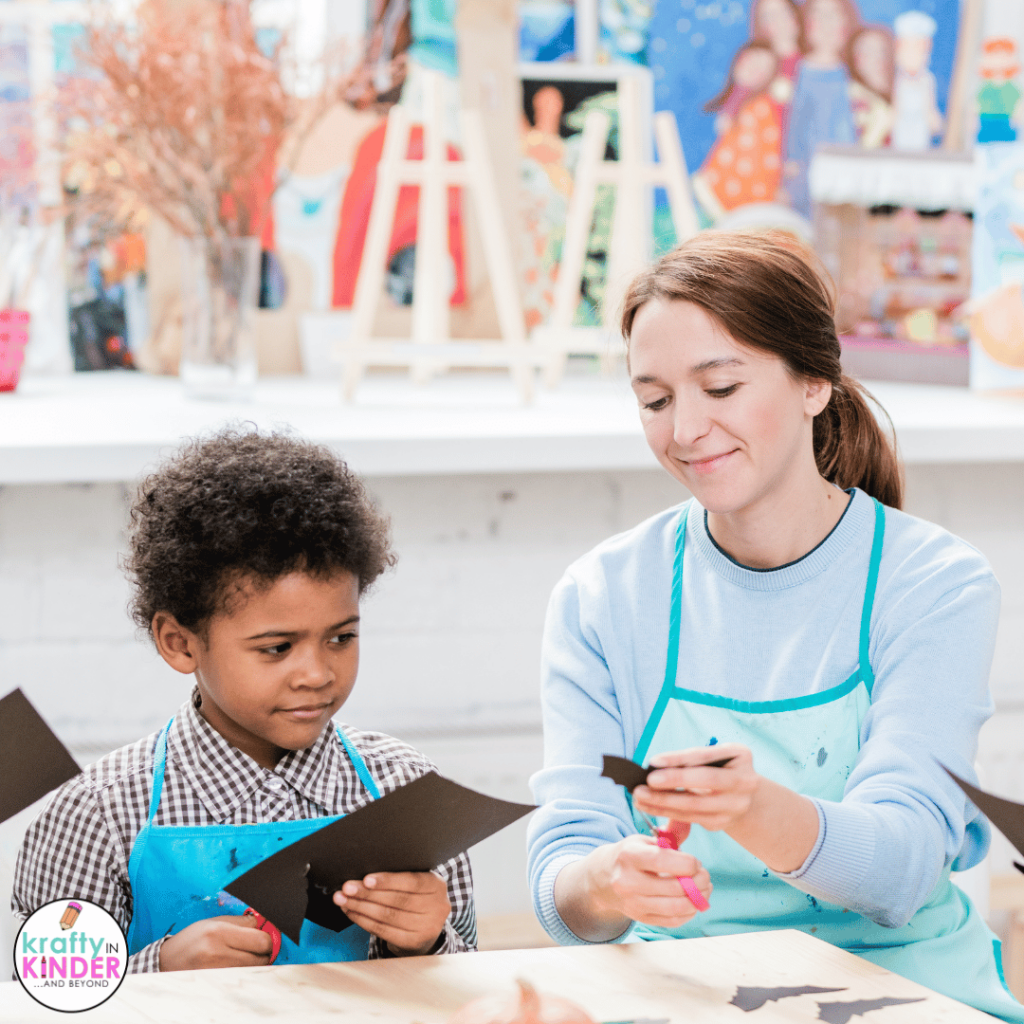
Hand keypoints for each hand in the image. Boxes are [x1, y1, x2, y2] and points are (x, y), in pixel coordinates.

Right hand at [159, 913, 272, 970]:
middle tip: (258, 946)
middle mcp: (218, 954)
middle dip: (265, 950)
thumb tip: (264, 923)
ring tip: (245, 954)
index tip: (266, 934)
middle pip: (262, 957)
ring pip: (254, 969)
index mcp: (219, 933)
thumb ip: (241, 922)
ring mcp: (217, 972)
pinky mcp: (216, 984)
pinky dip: (245, 971)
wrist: (166, 961)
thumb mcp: (214, 922)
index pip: (261, 939)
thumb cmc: (192, 939)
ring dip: (256, 962)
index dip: (268, 936)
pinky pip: (242, 978)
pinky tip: (236, 965)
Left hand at [333, 871, 449, 955]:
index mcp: (437, 885)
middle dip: (367, 893)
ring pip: (388, 916)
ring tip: (343, 900)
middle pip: (397, 900)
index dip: (388, 881)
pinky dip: (364, 921)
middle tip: (347, 888)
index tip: (366, 879)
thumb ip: (400, 878)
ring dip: (361, 907)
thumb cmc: (416, 897)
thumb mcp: (417, 884)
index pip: (411, 881)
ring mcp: (427, 927)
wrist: (426, 928)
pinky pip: (384, 931)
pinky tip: (352, 913)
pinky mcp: (413, 942)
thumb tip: (366, 876)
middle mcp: (437, 907)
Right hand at [578, 833, 711, 929]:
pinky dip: (689, 913)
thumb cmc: (629, 856)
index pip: (662, 861)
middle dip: (698, 882)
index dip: (687, 863)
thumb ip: (667, 839)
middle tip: (705, 876)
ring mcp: (633, 903)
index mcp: (628, 856)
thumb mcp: (642, 841)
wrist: (603, 879)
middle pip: (673, 887)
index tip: (696, 862)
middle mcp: (628, 881)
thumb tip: (689, 831)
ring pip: (676, 908)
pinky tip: (693, 902)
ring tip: (704, 889)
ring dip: (697, 899)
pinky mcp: (641, 918)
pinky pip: (672, 921)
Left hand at [633, 744, 758, 834]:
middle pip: (705, 782)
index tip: (653, 762)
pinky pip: (691, 818)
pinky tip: (649, 807)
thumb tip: (654, 766)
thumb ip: (690, 760)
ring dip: (663, 802)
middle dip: (673, 782)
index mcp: (741, 755)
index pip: (704, 756)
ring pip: (695, 805)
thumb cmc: (720, 768)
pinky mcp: (723, 823)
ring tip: (639, 797)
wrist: (745, 796)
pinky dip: (667, 812)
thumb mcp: (713, 757)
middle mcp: (744, 781)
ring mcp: (736, 806)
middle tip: (645, 782)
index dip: (678, 759)